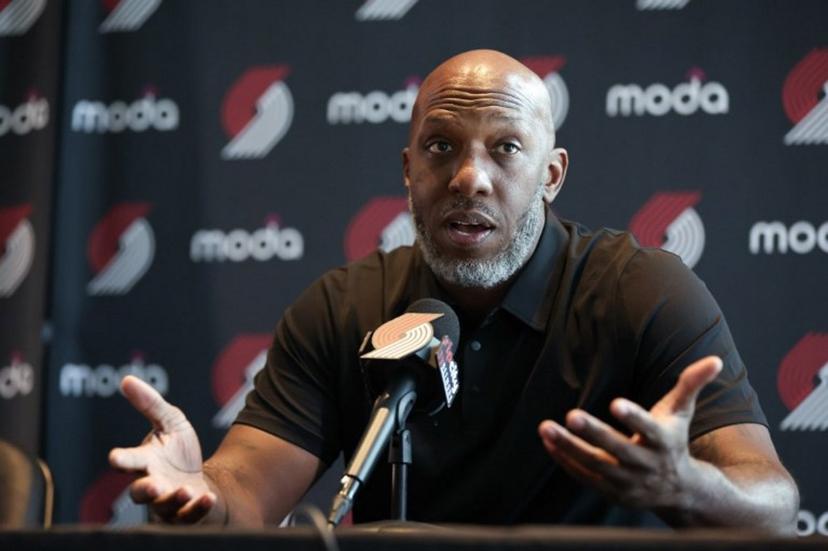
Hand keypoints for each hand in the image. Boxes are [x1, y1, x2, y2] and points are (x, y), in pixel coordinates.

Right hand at [109, 375, 217, 522]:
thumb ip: (150, 403)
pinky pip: (189, 515)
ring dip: (174, 498)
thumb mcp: (170, 421)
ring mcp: (168, 501)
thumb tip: (127, 379)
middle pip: (140, 492)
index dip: (122, 458)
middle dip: (145, 489)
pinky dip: (197, 508)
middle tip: (153, 485)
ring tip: (184, 490)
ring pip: (165, 506)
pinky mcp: (185, 513)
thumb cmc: (177, 449)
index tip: (115, 457)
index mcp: (145, 461)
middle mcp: (152, 484)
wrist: (197, 478)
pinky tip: (207, 499)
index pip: (129, 460)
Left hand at [538, 356, 722, 509]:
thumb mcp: (682, 413)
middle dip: (593, 433)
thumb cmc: (673, 440)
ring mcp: (626, 481)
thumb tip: (715, 359)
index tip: (615, 403)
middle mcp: (645, 464)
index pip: (647, 429)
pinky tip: (548, 441)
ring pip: (594, 464)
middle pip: (616, 449)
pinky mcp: (610, 491)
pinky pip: (583, 475)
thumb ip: (691, 385)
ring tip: (546, 427)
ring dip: (568, 447)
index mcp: (663, 442)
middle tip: (571, 414)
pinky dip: (565, 459)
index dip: (633, 417)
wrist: (679, 491)